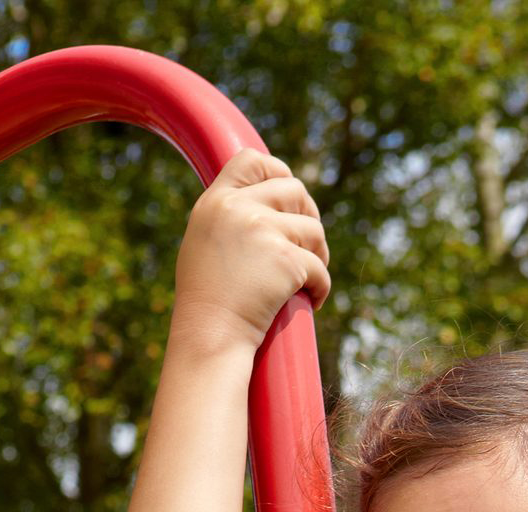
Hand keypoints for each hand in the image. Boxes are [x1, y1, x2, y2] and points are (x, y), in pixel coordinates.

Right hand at [172, 149, 330, 353]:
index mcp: (215, 202)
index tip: (291, 201)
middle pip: (294, 189)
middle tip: (309, 246)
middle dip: (309, 216)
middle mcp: (237, 208)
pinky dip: (321, 287)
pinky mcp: (286, 259)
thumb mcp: (206, 244)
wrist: (210, 335)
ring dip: (319, 255)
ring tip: (309, 278)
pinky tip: (312, 300)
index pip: (252, 160)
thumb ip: (231, 218)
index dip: (278, 172)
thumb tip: (271, 202)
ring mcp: (262, 230)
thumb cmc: (208, 301)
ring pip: (313, 229)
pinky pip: (320, 268)